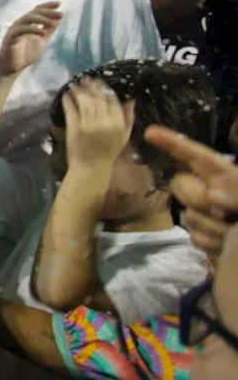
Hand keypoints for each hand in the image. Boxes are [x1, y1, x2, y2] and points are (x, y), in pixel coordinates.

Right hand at [0, 2, 61, 75]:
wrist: (12, 69)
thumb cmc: (25, 55)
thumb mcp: (42, 40)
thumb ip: (48, 30)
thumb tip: (59, 18)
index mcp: (27, 24)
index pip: (37, 10)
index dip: (47, 6)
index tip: (59, 4)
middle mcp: (20, 24)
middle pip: (33, 13)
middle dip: (47, 12)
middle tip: (60, 14)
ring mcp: (14, 30)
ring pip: (27, 19)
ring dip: (41, 19)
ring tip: (53, 23)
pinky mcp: (10, 37)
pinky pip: (21, 30)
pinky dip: (32, 29)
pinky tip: (43, 32)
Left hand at [61, 79, 133, 173]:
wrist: (91, 169)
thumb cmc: (108, 152)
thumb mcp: (124, 136)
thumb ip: (128, 118)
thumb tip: (131, 99)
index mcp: (118, 123)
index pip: (111, 100)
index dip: (104, 89)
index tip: (99, 81)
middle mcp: (104, 122)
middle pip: (97, 98)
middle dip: (90, 86)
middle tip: (85, 79)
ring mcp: (88, 125)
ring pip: (84, 102)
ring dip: (78, 91)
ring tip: (74, 84)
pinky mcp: (74, 128)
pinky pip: (71, 110)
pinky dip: (68, 101)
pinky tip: (66, 95)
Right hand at [147, 125, 237, 262]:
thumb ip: (237, 191)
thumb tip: (212, 195)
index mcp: (227, 177)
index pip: (197, 156)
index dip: (173, 142)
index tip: (150, 132)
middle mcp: (214, 192)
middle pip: (181, 184)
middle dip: (195, 198)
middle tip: (223, 213)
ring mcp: (208, 215)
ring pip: (188, 215)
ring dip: (212, 228)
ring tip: (233, 236)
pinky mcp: (206, 237)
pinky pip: (194, 237)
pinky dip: (212, 244)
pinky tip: (227, 246)